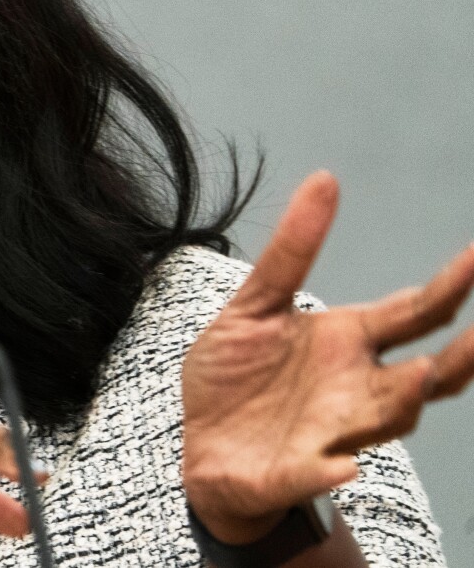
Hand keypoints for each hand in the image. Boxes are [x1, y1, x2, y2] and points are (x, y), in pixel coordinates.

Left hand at [181, 171, 473, 542]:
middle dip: (459, 357)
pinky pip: (317, 471)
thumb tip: (325, 178)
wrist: (202, 449)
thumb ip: (290, 250)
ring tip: (422, 374)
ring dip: (404, 401)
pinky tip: (344, 466)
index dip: (451, 286)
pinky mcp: (293, 469)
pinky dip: (330, 469)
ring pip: (386, 421)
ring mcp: (331, 432)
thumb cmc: (238, 377)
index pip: (414, 312)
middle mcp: (356, 388)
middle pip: (425, 376)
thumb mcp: (253, 304)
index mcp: (348, 342)